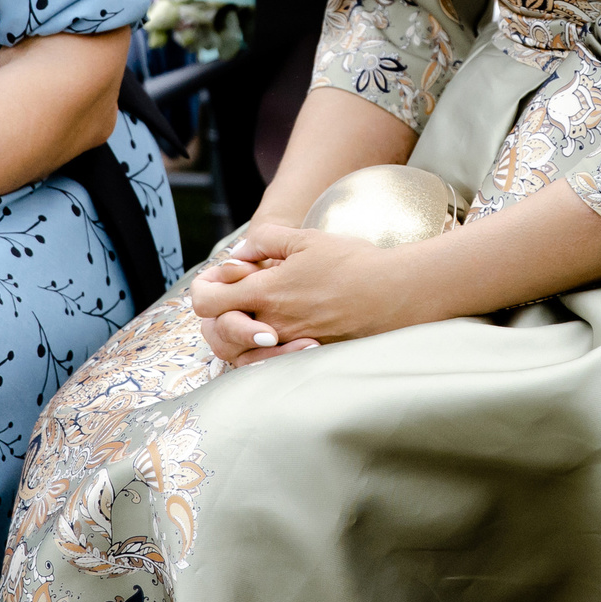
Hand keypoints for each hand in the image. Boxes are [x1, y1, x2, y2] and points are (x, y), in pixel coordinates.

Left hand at [189, 222, 417, 365]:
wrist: (395, 294)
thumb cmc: (353, 263)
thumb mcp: (306, 239)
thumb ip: (265, 240)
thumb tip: (239, 252)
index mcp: (266, 291)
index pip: (207, 301)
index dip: (205, 289)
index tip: (222, 279)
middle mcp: (272, 323)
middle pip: (218, 332)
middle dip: (221, 315)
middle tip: (240, 296)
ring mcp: (288, 346)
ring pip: (242, 352)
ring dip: (243, 333)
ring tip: (263, 313)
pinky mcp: (307, 358)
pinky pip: (270, 362)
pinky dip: (267, 348)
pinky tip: (283, 331)